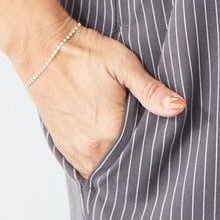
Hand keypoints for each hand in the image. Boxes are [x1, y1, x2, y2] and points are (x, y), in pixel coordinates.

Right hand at [19, 17, 186, 180]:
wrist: (41, 48)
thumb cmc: (82, 53)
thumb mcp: (123, 64)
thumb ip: (151, 90)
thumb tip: (178, 107)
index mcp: (109, 133)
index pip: (142, 157)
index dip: (156, 152)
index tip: (165, 145)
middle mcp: (89, 148)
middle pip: (123, 169)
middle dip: (138, 162)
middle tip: (150, 146)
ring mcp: (73, 149)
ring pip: (103, 171)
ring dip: (117, 164)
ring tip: (131, 148)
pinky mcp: (62, 144)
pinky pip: (85, 166)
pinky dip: (99, 161)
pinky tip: (110, 147)